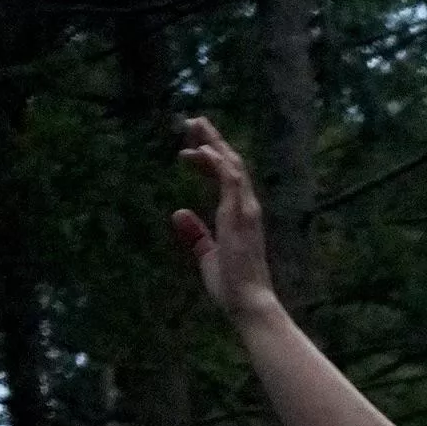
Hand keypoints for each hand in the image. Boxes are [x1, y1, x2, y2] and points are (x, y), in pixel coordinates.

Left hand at [172, 115, 277, 321]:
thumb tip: (178, 212)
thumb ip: (196, 234)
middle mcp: (246, 208)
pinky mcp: (240, 215)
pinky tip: (201, 150)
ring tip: (194, 125)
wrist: (248, 304)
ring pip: (232, 165)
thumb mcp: (208, 256)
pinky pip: (230, 179)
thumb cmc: (232, 287)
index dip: (208, 160)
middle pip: (231, 163)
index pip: (226, 178)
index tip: (188, 151)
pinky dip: (217, 161)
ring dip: (213, 143)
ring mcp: (245, 210)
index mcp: (240, 217)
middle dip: (212, 140)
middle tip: (193, 122)